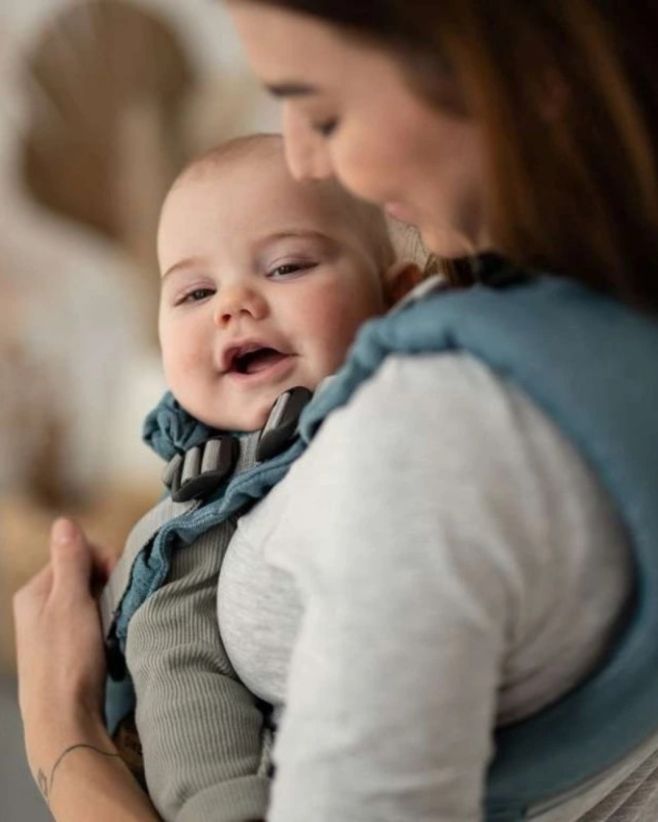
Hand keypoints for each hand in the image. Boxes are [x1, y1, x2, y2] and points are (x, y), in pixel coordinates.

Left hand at [13, 518, 113, 775]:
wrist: (63, 721)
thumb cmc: (66, 660)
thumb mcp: (70, 602)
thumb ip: (69, 560)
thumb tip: (63, 521)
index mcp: (35, 591)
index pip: (75, 552)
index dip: (102, 559)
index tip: (119, 578)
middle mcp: (38, 608)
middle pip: (82, 574)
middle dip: (106, 583)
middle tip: (118, 603)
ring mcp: (50, 631)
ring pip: (88, 599)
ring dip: (107, 605)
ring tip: (114, 623)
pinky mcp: (64, 651)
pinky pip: (89, 622)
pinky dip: (104, 624)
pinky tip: (108, 639)